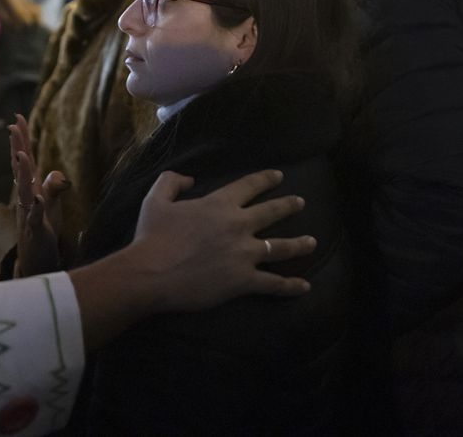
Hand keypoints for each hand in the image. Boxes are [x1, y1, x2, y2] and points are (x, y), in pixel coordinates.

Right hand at [9, 114, 69, 276]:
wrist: (36, 259)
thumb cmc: (42, 228)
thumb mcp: (50, 203)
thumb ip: (53, 184)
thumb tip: (57, 172)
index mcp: (30, 188)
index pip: (25, 159)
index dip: (21, 139)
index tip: (17, 118)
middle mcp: (25, 197)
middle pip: (20, 169)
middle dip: (17, 148)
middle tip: (13, 126)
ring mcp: (28, 213)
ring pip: (24, 190)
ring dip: (23, 174)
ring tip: (21, 155)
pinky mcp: (35, 230)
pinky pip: (34, 218)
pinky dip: (36, 208)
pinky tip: (38, 199)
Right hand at [129, 169, 313, 310]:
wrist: (151, 273)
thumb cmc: (153, 236)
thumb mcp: (156, 199)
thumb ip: (172, 181)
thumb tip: (190, 178)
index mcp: (219, 205)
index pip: (249, 186)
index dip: (265, 179)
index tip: (278, 176)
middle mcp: (238, 226)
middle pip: (272, 213)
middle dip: (289, 206)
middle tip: (301, 202)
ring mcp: (244, 254)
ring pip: (280, 247)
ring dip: (299, 244)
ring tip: (312, 242)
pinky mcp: (243, 281)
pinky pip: (273, 284)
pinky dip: (290, 286)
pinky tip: (304, 286)